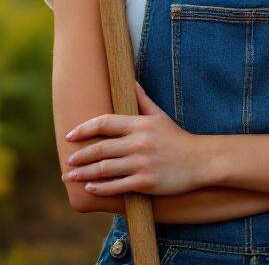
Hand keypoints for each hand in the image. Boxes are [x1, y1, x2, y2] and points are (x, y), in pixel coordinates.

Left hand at [63, 81, 208, 196]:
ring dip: (84, 173)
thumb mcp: (160, 116)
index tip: (70, 136)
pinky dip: (101, 187)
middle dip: (80, 155)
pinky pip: (117, 186)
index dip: (84, 129)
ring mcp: (142, 163)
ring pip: (105, 169)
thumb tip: (130, 80)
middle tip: (68, 161)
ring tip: (70, 176)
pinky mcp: (146, 182)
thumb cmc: (177, 138)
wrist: (201, 161)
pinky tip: (90, 187)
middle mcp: (138, 143)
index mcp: (139, 124)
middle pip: (100, 148)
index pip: (104, 123)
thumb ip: (142, 100)